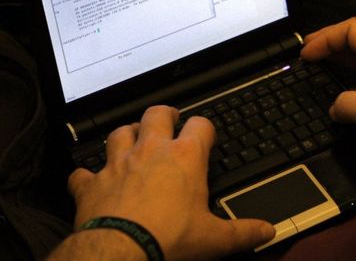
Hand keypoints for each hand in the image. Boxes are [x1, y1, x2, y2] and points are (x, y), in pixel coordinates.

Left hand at [66, 106, 274, 260]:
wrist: (121, 251)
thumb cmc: (168, 238)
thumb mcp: (214, 238)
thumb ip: (243, 232)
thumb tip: (267, 231)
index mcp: (185, 158)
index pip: (200, 125)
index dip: (205, 127)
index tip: (206, 135)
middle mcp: (151, 152)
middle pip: (157, 114)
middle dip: (164, 114)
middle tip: (169, 119)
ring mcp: (118, 164)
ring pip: (120, 132)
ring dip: (126, 134)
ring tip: (132, 139)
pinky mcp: (92, 184)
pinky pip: (83, 172)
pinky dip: (86, 175)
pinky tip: (90, 179)